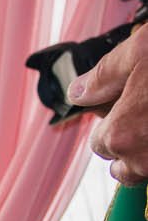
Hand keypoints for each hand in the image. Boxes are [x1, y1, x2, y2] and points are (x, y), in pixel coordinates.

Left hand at [70, 27, 147, 184]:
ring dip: (147, 150)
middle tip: (144, 107)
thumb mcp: (140, 51)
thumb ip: (105, 74)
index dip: (111, 120)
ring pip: (146, 169)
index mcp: (122, 135)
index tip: (124, 103)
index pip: (100, 142)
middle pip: (124, 163)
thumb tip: (78, 90)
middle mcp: (145, 159)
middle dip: (130, 141)